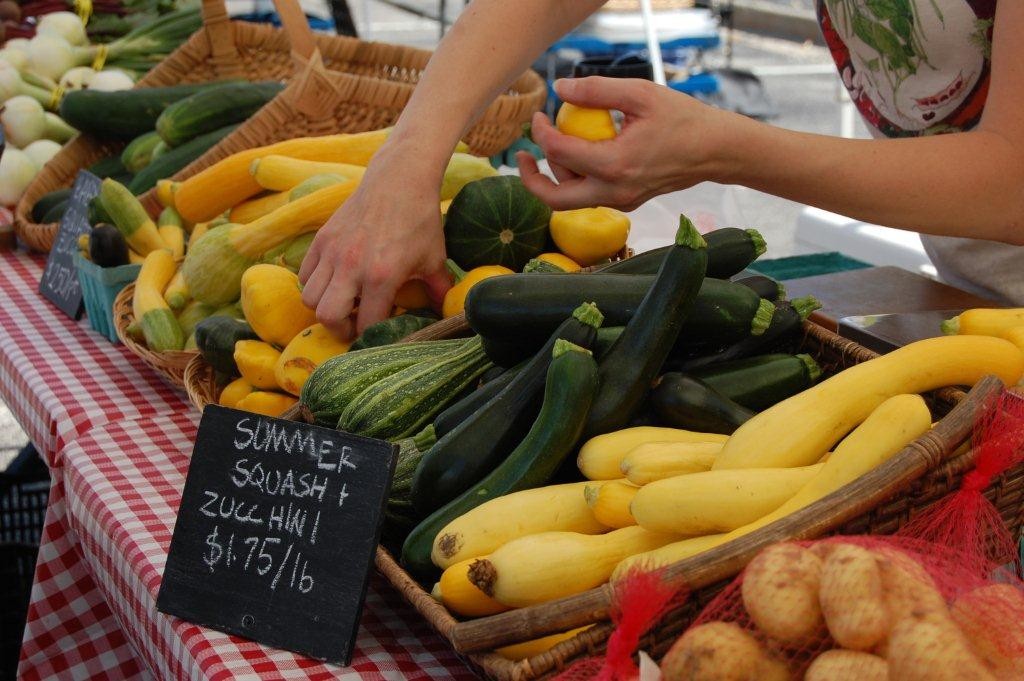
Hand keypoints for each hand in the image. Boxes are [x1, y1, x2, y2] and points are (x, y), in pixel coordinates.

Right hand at [298, 152, 450, 338]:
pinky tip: (335, 280)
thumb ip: (440, 291)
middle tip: (355, 323)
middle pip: (327, 316)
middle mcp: (351, 266)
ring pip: (310, 298)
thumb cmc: (420, 220)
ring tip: (345, 301)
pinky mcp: (322, 238)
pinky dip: (315, 284)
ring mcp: (332, 252)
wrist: (399, 179)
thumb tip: (447, 313)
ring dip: (325, 306)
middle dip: (340, 328)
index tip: (378, 333)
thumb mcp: (435, 259)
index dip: (371, 336)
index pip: (366, 324)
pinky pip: (304, 274)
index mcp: (382, 276)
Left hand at [518, 76, 741, 210]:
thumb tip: (559, 89)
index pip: (559, 152)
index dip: (540, 132)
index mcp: (614, 165)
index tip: (539, 114)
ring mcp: (621, 201)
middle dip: (530, 179)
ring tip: (558, 145)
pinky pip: (590, 196)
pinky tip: (582, 154)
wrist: (715, 150)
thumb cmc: (682, 118)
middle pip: (554, 198)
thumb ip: (597, 90)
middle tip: (523, 155)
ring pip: (571, 200)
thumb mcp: (640, 93)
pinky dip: (578, 179)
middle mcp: (614, 191)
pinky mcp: (627, 203)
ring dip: (556, 175)